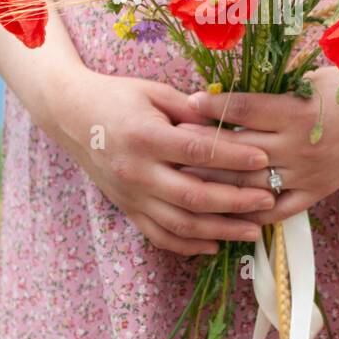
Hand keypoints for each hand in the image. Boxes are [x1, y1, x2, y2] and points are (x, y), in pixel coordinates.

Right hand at [31, 68, 274, 254]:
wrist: (70, 115)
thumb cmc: (117, 97)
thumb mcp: (155, 93)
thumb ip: (192, 112)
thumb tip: (234, 125)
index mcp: (144, 137)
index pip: (197, 152)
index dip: (233, 158)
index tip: (263, 158)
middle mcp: (136, 171)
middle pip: (192, 196)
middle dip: (235, 201)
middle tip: (268, 199)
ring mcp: (129, 195)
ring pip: (179, 224)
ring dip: (220, 230)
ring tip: (253, 230)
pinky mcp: (126, 208)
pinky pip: (159, 235)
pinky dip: (188, 245)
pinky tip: (215, 244)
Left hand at [178, 67, 338, 223]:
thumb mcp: (309, 79)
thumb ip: (270, 91)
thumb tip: (222, 96)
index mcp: (296, 111)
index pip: (243, 110)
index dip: (212, 106)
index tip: (188, 102)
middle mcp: (298, 146)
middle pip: (238, 152)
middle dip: (201, 148)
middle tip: (170, 144)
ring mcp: (306, 174)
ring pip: (249, 185)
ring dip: (215, 182)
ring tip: (183, 178)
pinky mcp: (315, 192)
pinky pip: (274, 210)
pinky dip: (246, 212)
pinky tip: (220, 210)